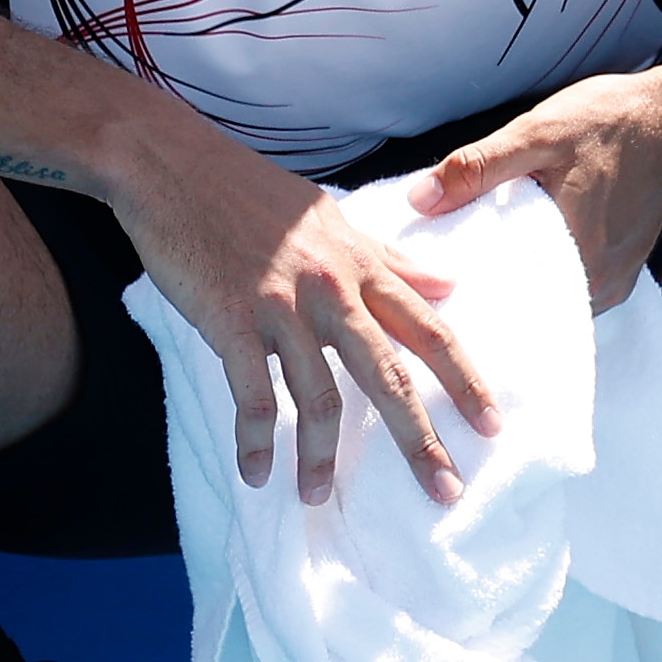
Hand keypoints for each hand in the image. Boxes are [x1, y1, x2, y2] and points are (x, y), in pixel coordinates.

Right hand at [112, 116, 497, 507]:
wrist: (170, 163)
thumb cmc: (246, 189)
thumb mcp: (330, 217)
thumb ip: (390, 257)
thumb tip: (449, 284)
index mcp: (359, 265)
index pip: (428, 329)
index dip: (465, 381)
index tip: (492, 427)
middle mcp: (331, 290)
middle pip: (388, 375)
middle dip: (420, 439)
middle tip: (444, 492)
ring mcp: (280, 307)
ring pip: (318, 396)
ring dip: (320, 457)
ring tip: (318, 497)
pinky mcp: (230, 320)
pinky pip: (250, 395)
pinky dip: (255, 440)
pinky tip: (255, 472)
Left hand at [409, 67, 661, 309]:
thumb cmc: (610, 122)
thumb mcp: (534, 134)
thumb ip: (477, 169)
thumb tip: (420, 201)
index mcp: (578, 257)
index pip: (506, 297)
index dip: (464, 292)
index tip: (427, 282)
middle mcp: (601, 283)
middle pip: (525, 297)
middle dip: (483, 283)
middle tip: (435, 265)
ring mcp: (614, 279)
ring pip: (546, 289)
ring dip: (512, 273)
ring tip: (467, 252)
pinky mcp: (619, 268)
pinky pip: (568, 278)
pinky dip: (540, 263)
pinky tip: (512, 242)